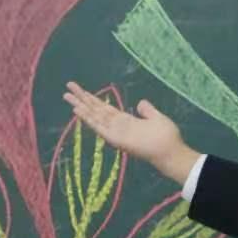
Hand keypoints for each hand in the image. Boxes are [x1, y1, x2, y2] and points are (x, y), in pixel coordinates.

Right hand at [63, 82, 198, 184]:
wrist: (170, 150)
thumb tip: (141, 102)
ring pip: (94, 117)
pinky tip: (78, 110)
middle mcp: (117, 126)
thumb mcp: (156, 118)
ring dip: (81, 106)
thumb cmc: (166, 137)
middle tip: (68, 87)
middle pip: (95, 110)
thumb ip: (147, 111)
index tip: (81, 90)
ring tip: (67, 96)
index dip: (93, 99)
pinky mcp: (116, 139)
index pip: (104, 108)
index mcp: (125, 120)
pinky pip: (99, 127)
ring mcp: (115, 132)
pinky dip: (88, 119)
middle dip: (82, 99)